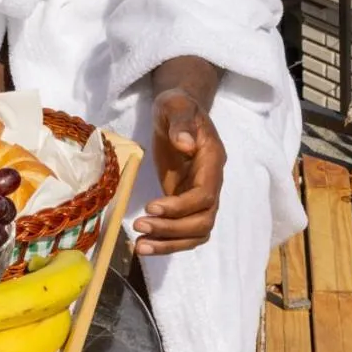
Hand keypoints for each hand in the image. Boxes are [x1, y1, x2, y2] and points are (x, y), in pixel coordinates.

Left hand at [134, 88, 225, 256]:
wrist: (177, 111)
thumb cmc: (177, 105)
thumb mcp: (176, 105)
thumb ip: (181, 122)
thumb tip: (185, 144)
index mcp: (212, 160)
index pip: (205, 195)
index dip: (180, 206)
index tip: (151, 206)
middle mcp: (211, 183)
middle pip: (202, 220)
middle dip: (172, 230)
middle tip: (140, 227)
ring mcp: (199, 195)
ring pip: (195, 232)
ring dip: (169, 243)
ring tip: (140, 246)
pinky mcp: (186, 202)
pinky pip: (184, 230)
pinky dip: (167, 242)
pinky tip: (145, 244)